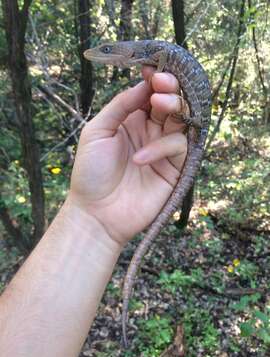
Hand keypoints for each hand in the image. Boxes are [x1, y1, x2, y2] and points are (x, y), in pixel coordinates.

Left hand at [69, 68, 186, 244]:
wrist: (96, 213)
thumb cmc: (91, 173)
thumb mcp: (97, 132)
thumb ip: (120, 106)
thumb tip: (143, 84)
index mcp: (131, 121)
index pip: (149, 94)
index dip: (154, 81)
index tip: (152, 70)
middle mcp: (150, 132)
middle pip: (169, 103)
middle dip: (168, 88)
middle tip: (162, 83)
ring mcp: (162, 149)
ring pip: (180, 120)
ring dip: (173, 107)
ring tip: (159, 104)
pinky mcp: (174, 168)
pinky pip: (178, 147)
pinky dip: (162, 147)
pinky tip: (140, 158)